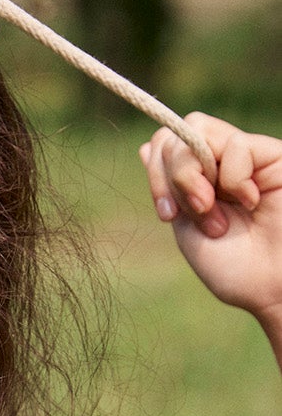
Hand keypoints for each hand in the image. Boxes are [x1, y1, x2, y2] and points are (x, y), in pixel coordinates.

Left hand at [139, 114, 281, 348]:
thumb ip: (170, 189)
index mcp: (196, 182)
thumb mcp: (187, 229)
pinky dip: (233, 179)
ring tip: (216, 212)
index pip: (163, 147)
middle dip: (174, 177)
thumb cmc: (234, 267)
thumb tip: (146, 147)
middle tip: (197, 212)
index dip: (156, 174)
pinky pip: (236, 145)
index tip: (167, 215)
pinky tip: (251, 202)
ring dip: (196, 176)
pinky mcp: (271, 155)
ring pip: (199, 128)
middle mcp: (218, 164)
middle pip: (175, 137)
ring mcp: (244, 157)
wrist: (273, 286)